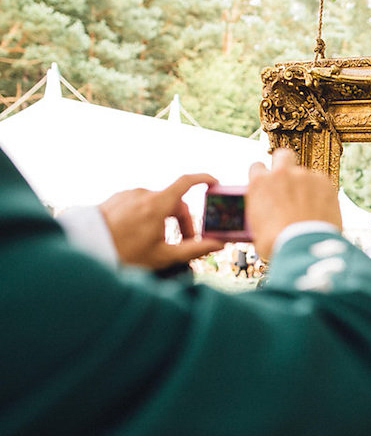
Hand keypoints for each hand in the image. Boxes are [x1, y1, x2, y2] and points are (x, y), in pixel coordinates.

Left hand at [99, 174, 223, 268]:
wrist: (86, 249)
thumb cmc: (124, 254)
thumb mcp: (163, 255)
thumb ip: (195, 249)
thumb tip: (219, 244)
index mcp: (157, 204)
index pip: (187, 182)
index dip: (204, 179)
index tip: (214, 184)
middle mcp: (143, 194)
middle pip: (174, 201)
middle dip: (183, 220)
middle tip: (184, 242)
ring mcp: (128, 195)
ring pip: (156, 204)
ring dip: (164, 220)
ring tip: (157, 242)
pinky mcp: (116, 199)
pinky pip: (140, 204)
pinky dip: (147, 216)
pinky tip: (139, 235)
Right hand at [246, 149, 341, 258]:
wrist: (304, 246)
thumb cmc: (278, 242)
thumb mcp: (257, 226)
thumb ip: (261, 210)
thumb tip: (266, 212)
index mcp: (259, 183)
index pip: (258, 168)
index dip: (264, 177)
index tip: (269, 186)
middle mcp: (281, 173)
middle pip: (283, 155)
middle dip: (285, 164)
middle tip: (289, 181)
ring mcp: (304, 176)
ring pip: (306, 173)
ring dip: (307, 185)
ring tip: (309, 207)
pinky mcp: (324, 182)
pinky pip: (322, 184)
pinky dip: (322, 193)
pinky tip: (321, 209)